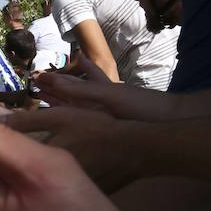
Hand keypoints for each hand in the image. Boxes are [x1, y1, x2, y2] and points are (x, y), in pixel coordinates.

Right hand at [35, 69, 176, 121]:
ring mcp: (108, 117)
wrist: (173, 124)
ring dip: (65, 105)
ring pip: (81, 109)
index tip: (37, 78)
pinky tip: (74, 132)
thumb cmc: (143, 107)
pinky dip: (80, 125)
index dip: (56, 80)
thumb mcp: (108, 96)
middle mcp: (101, 103)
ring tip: (48, 101)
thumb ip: (81, 89)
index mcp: (100, 91)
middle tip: (38, 88)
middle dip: (58, 90)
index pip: (73, 82)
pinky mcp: (114, 130)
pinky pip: (91, 126)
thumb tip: (48, 80)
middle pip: (75, 94)